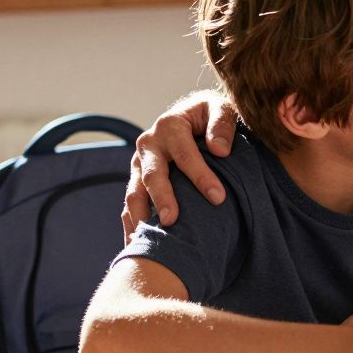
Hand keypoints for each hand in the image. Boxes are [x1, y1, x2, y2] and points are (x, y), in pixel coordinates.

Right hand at [122, 91, 237, 242]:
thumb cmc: (211, 114)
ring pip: (135, 192)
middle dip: (162, 199)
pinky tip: (137, 245)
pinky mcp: (137, 180)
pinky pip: (130, 204)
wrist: (192, 115)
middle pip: (153, 175)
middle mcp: (149, 144)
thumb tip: (220, 150)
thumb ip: (222, 124)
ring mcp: (139, 164)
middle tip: (173, 221)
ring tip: (150, 240)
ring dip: (141, 216)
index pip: (185, 155)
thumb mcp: (221, 108)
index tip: (218, 197)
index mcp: (170, 126)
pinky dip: (133, 224)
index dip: (201, 176)